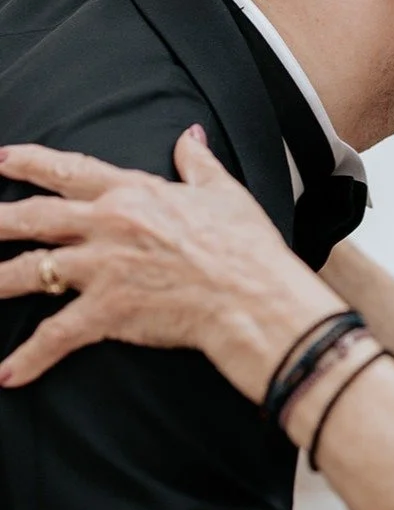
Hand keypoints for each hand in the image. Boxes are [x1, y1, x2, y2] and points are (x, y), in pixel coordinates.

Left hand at [0, 130, 341, 400]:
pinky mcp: (106, 312)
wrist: (252, 293)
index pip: (71, 171)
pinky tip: (7, 373)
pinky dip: (28, 358)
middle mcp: (108, 225)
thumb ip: (198, 162)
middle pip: (34, 218)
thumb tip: (189, 135)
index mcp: (135, 192)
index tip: (2, 157)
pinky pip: (54, 336)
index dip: (31, 162)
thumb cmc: (246, 244)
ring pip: (30, 272)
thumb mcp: (224, 191)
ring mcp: (102, 269)